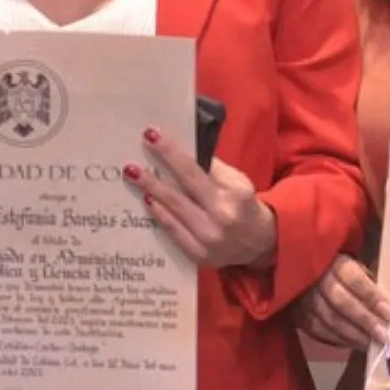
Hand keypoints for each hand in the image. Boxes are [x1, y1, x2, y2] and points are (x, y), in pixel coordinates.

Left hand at [128, 127, 275, 268]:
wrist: (259, 243)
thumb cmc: (243, 205)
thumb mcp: (238, 182)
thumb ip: (213, 169)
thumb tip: (180, 152)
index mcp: (234, 194)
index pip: (195, 169)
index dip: (171, 152)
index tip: (151, 135)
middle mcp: (222, 216)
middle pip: (182, 189)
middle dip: (155, 173)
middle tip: (131, 161)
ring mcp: (209, 238)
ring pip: (174, 209)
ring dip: (151, 190)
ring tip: (132, 175)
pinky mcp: (199, 254)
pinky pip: (173, 231)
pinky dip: (159, 214)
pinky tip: (147, 200)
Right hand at [293, 254, 389, 349]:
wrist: (306, 275)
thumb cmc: (340, 271)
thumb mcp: (355, 267)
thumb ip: (368, 284)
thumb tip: (387, 308)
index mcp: (334, 262)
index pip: (354, 279)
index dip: (371, 296)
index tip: (389, 313)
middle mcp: (316, 279)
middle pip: (341, 301)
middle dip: (364, 320)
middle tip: (383, 335)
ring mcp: (304, 298)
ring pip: (329, 319)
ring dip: (353, 334)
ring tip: (372, 344)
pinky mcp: (298, 314)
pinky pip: (318, 330)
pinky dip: (338, 339)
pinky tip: (354, 344)